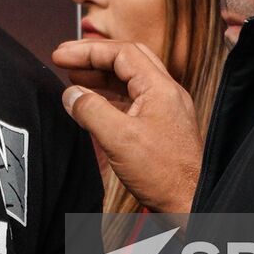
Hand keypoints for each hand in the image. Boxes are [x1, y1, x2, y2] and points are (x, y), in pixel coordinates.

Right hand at [52, 39, 201, 213]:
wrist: (191, 203)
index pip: (121, 52)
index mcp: (160, 88)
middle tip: (66, 60)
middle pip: (127, 60)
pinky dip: (110, 97)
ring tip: (74, 79)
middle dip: (94, 57)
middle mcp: (166, 93)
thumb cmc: (165, 175)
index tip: (61, 55)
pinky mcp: (162, 127)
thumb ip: (91, 110)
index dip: (88, 50)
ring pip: (130, 80)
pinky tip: (93, 104)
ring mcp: (166, 110)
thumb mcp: (119, 139)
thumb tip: (71, 94)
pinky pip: (133, 100)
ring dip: (101, 76)